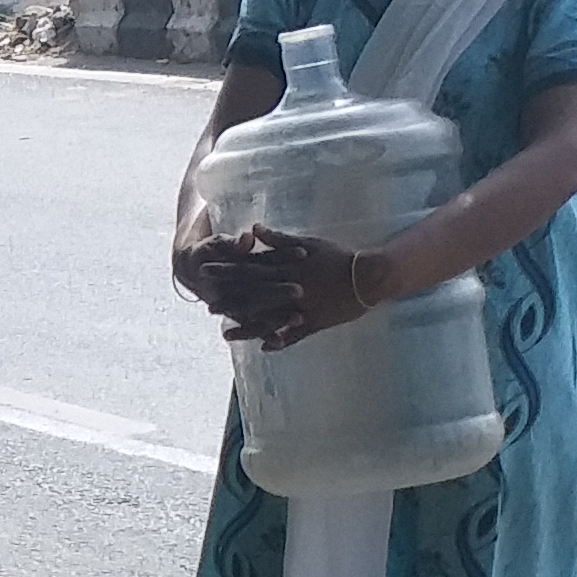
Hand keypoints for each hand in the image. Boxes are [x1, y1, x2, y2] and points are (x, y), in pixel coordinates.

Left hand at [198, 227, 370, 346]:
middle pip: (254, 295)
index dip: (226, 271)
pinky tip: (264, 347)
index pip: (250, 268)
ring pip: (270, 319)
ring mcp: (303, 308)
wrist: (370, 275)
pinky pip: (296, 334)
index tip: (206, 272)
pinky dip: (281, 340)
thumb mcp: (308, 243)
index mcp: (287, 268)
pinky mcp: (316, 322)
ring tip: (226, 334)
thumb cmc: (338, 257)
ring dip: (247, 327)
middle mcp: (291, 288)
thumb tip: (254, 229)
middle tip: (208, 306)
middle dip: (230, 301)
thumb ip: (279, 239)